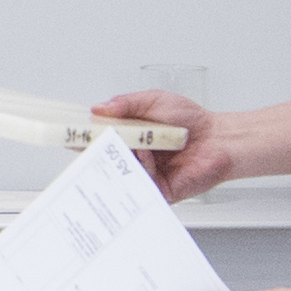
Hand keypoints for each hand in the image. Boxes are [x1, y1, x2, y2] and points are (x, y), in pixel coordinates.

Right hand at [96, 86, 245, 201]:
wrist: (219, 139)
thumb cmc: (192, 121)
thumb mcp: (154, 100)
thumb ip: (126, 103)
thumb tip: (99, 109)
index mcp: (129, 135)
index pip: (99, 137)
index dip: (83, 135)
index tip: (71, 130)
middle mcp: (133, 156)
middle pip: (104, 157)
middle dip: (96, 148)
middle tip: (87, 141)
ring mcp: (144, 174)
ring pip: (120, 171)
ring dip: (121, 155)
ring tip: (128, 142)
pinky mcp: (156, 190)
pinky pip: (140, 183)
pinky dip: (140, 166)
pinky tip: (147, 154)